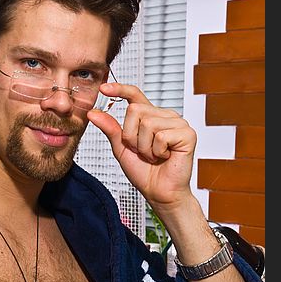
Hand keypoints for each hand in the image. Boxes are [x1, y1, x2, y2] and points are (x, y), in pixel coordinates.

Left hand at [87, 83, 196, 212]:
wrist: (159, 192)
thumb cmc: (144, 172)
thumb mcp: (121, 148)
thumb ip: (110, 128)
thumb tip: (93, 113)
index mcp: (150, 116)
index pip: (135, 95)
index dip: (120, 89)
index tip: (104, 88)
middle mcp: (165, 116)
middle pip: (136, 110)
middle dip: (132, 136)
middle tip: (143, 151)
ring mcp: (178, 123)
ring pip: (148, 123)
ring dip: (145, 147)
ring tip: (154, 155)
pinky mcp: (187, 134)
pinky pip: (161, 135)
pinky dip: (158, 151)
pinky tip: (165, 157)